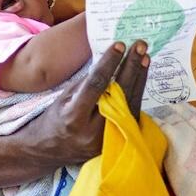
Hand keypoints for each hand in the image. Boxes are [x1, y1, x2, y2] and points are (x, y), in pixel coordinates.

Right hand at [21, 41, 149, 162]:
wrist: (50, 150)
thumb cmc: (56, 118)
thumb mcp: (65, 97)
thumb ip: (87, 82)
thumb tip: (110, 60)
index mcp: (74, 116)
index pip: (96, 85)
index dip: (109, 63)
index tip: (120, 45)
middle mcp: (92, 130)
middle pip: (119, 93)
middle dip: (131, 67)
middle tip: (140, 45)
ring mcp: (107, 138)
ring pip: (130, 104)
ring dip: (140, 78)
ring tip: (144, 57)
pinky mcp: (117, 142)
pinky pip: (131, 114)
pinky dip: (137, 93)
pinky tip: (141, 76)